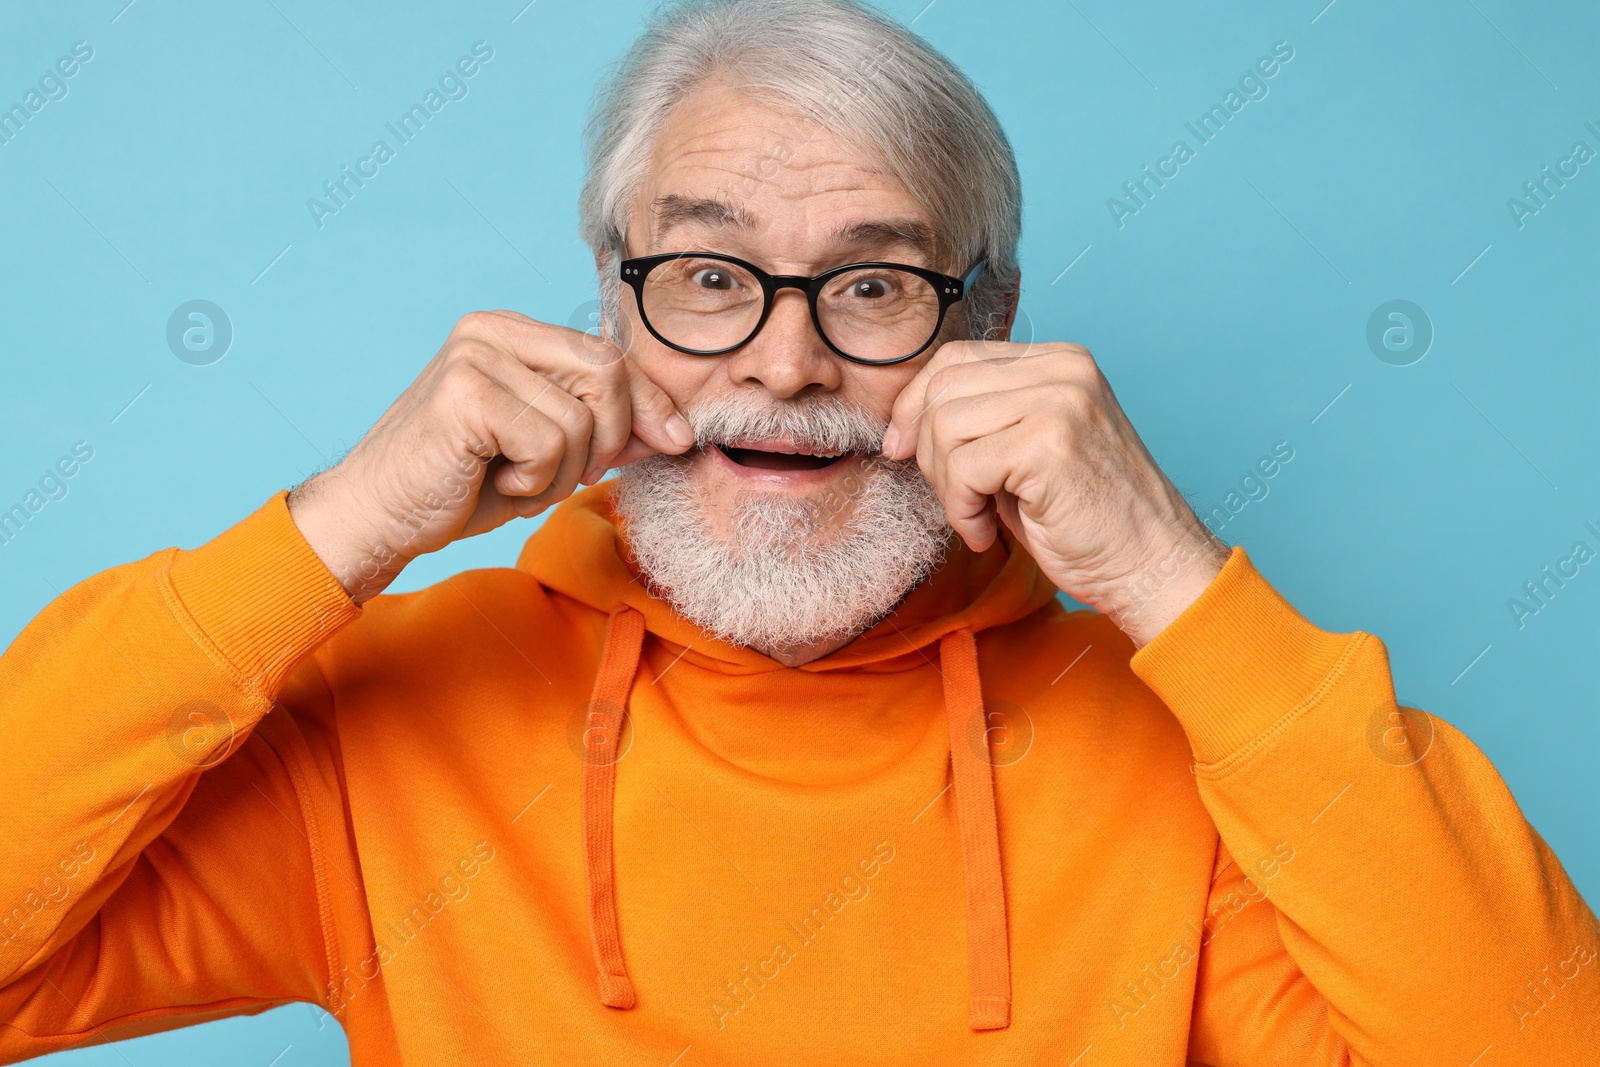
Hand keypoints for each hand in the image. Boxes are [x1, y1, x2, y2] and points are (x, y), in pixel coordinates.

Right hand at [287, 310, 694, 603]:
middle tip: (557, 474)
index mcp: (513, 332)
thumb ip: (607, 433)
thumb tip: (677, 430)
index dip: (652, 402)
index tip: (677, 439)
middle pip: (609, 372)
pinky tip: (491, 481)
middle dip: (606, 439)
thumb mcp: (550, 456)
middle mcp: (493, 330)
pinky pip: (550, 442)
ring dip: (559, 472)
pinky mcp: (466, 392)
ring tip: (510, 479)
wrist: (380, 518)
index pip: (611, 354)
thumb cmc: (461, 486)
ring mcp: (476, 356)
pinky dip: (533, 481)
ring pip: (581, 419)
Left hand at [882, 341, 1227, 646]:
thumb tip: (903, 420)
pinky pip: (964, 467)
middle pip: (943, 387)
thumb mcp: (1026, 452)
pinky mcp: (1050, 444)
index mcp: (1059, 362)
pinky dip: (961, 509)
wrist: (1151, 567)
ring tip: (978, 518)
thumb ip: (982, 420)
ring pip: (945, 426)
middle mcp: (1063, 369)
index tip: (901, 446)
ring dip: (947, 486)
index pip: (956, 357)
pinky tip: (987, 532)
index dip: (915, 403)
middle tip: (955, 498)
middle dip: (927, 450)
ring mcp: (1060, 401)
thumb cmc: (1086, 521)